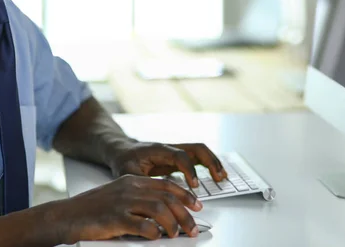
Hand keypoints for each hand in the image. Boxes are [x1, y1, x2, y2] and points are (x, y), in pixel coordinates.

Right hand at [51, 175, 203, 242]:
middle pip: (166, 198)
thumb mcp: (118, 195)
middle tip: (192, 227)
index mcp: (132, 181)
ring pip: (158, 209)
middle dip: (184, 214)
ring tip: (176, 234)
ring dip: (172, 223)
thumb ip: (140, 199)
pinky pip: (142, 225)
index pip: (166, 185)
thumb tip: (165, 211)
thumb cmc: (92, 208)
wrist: (66, 215)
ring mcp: (122, 203)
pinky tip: (157, 237)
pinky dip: (153, 232)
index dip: (185, 195)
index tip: (196, 205)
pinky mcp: (115, 219)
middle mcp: (130, 189)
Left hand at [109, 142, 227, 186]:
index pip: (180, 156)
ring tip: (222, 177)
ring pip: (200, 151)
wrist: (122, 150)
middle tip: (219, 178)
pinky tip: (217, 175)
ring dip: (213, 162)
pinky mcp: (178, 157)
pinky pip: (197, 158)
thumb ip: (140, 183)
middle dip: (210, 162)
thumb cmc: (124, 160)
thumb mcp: (127, 172)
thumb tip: (153, 196)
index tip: (194, 186)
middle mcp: (170, 147)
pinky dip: (209, 165)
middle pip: (196, 148)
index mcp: (159, 149)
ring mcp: (176, 151)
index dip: (189, 170)